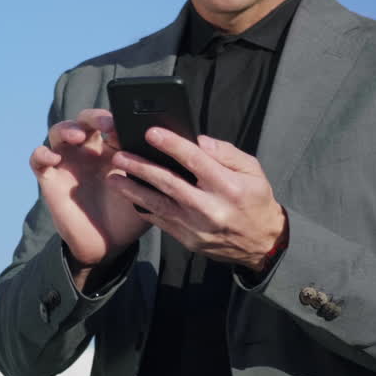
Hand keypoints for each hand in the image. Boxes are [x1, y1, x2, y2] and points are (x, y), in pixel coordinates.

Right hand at [29, 109, 149, 288]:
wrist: (108, 247)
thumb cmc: (130, 216)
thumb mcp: (149, 192)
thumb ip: (158, 171)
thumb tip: (177, 151)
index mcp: (112, 149)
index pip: (112, 122)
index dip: (119, 119)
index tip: (131, 125)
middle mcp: (88, 151)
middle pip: (85, 120)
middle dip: (95, 117)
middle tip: (109, 124)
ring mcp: (67, 162)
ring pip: (59, 131)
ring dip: (67, 129)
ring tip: (79, 137)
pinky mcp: (50, 178)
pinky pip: (38, 159)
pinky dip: (42, 153)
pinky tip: (53, 157)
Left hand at [110, 129, 286, 271]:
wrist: (262, 243)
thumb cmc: (256, 200)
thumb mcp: (252, 170)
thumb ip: (225, 153)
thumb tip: (197, 140)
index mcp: (228, 186)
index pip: (195, 160)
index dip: (172, 145)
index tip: (151, 132)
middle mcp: (210, 207)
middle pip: (169, 183)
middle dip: (141, 167)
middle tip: (119, 155)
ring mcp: (197, 227)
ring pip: (158, 204)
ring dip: (133, 190)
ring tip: (113, 177)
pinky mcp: (188, 240)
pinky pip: (161, 221)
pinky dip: (143, 208)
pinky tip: (129, 196)